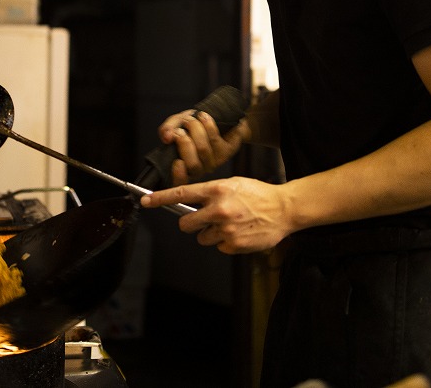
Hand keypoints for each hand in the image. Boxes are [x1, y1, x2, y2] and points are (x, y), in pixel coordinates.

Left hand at [140, 176, 293, 253]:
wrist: (285, 209)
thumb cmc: (258, 195)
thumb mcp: (233, 184)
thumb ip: (211, 193)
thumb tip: (190, 203)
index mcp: (217, 189)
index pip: (182, 194)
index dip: (160, 198)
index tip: (145, 200)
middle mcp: (219, 209)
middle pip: (186, 224)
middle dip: (190, 224)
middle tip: (204, 220)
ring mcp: (226, 228)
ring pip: (202, 237)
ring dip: (211, 233)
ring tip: (232, 224)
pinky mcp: (233, 244)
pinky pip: (218, 246)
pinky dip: (226, 242)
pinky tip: (240, 232)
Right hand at [158, 111, 248, 185]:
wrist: (218, 115)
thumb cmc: (194, 123)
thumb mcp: (177, 123)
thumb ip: (167, 129)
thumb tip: (166, 137)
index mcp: (184, 167)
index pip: (180, 182)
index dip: (179, 176)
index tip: (177, 162)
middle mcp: (200, 168)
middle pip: (192, 164)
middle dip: (184, 142)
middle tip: (181, 129)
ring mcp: (214, 161)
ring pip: (203, 149)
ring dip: (194, 129)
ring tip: (191, 119)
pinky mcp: (227, 151)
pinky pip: (214, 139)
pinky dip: (207, 125)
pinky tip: (203, 117)